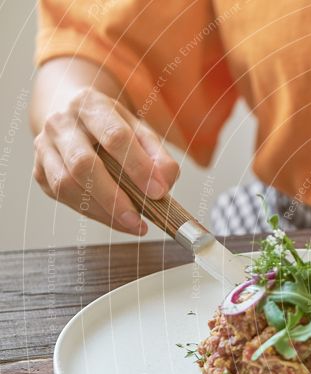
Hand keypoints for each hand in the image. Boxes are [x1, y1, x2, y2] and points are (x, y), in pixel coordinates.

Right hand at [32, 87, 178, 234]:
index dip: (138, 167)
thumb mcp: (141, 132)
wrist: (74, 118)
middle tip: (138, 220)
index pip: (115, 137)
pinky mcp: (39, 169)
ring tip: (131, 224)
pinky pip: (63, 196)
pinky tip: (114, 219)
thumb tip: (164, 182)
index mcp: (91, 105)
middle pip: (83, 163)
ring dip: (102, 211)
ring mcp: (45, 146)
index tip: (157, 192)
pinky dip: (92, 212)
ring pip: (67, 184)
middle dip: (113, 197)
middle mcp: (62, 123)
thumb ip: (159, 156)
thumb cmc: (112, 127)